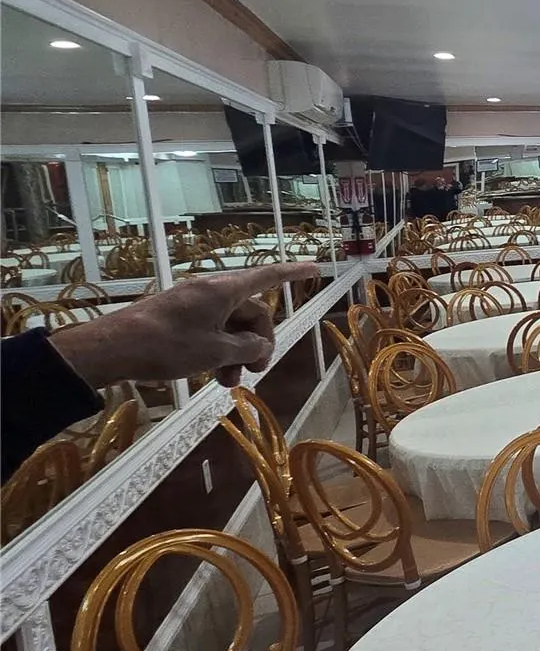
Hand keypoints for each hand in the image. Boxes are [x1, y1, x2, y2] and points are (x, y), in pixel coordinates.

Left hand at [49, 263, 321, 389]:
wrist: (112, 349)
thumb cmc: (168, 345)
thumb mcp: (215, 351)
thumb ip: (246, 349)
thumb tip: (261, 348)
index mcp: (224, 290)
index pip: (269, 276)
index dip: (294, 273)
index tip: (316, 267)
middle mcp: (210, 291)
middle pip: (250, 311)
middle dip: (258, 342)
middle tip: (256, 372)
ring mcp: (192, 304)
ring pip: (229, 326)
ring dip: (236, 353)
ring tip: (228, 382)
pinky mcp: (177, 318)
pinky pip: (210, 330)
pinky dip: (217, 351)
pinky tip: (211, 375)